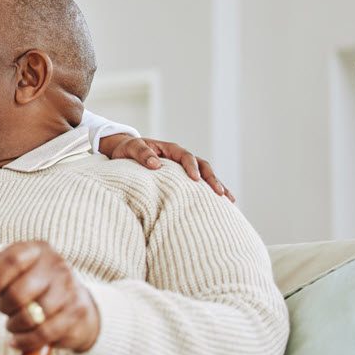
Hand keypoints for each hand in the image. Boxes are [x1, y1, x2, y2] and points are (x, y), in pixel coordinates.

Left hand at [0, 241, 99, 353]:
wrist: (77, 302)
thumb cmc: (34, 283)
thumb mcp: (11, 272)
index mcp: (37, 249)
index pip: (12, 259)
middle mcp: (56, 265)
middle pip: (19, 292)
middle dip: (5, 306)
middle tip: (4, 308)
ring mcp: (69, 289)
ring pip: (31, 316)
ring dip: (15, 324)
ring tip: (13, 322)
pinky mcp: (76, 313)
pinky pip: (43, 333)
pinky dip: (24, 340)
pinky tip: (16, 339)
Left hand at [98, 135, 234, 201]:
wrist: (124, 152)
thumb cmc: (127, 150)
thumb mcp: (131, 148)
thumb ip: (142, 154)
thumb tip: (155, 164)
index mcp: (170, 149)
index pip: (186, 157)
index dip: (191, 167)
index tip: (194, 180)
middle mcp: (180, 158)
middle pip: (202, 166)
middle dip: (212, 179)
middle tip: (220, 193)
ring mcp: (183, 168)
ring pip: (205, 175)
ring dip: (218, 186)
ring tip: (230, 201)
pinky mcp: (182, 179)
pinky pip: (199, 184)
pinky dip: (210, 193)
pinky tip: (221, 205)